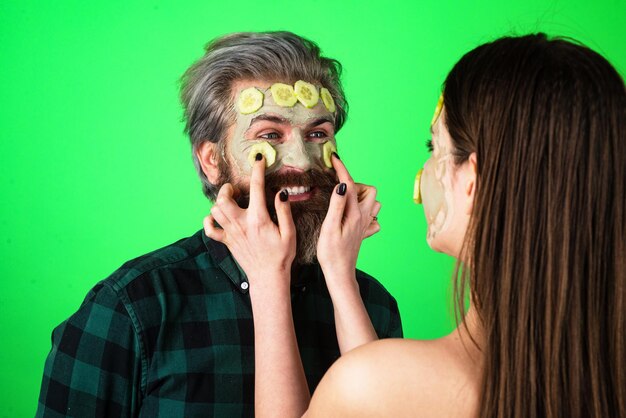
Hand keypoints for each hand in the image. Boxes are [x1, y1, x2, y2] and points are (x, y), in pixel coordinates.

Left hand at [203, 154, 295, 292]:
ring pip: (215, 211)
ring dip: (220, 202)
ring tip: (231, 201)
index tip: (259, 159)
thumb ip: (284, 212)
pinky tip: (217, 218)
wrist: (268, 278)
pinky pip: (210, 230)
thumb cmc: (281, 256)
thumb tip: (280, 193)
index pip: (256, 187)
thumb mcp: (289, 233)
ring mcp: (231, 233)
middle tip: (237, 189)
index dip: (257, 170)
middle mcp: (241, 224)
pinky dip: (209, 221)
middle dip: (227, 189)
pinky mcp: (227, 242)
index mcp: (259, 219)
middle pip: (223, 199)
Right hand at [316, 154, 380, 284]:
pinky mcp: (363, 233)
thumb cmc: (331, 253)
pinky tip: (353, 216)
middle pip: (369, 191)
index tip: (334, 158)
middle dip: (356, 184)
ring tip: (345, 201)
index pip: (350, 184)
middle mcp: (364, 217)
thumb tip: (343, 185)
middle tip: (339, 190)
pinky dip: (365, 212)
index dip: (342, 169)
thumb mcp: (329, 227)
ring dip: (361, 197)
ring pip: (373, 203)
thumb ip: (337, 205)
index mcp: (354, 213)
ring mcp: (365, 225)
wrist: (340, 274)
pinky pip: (371, 217)